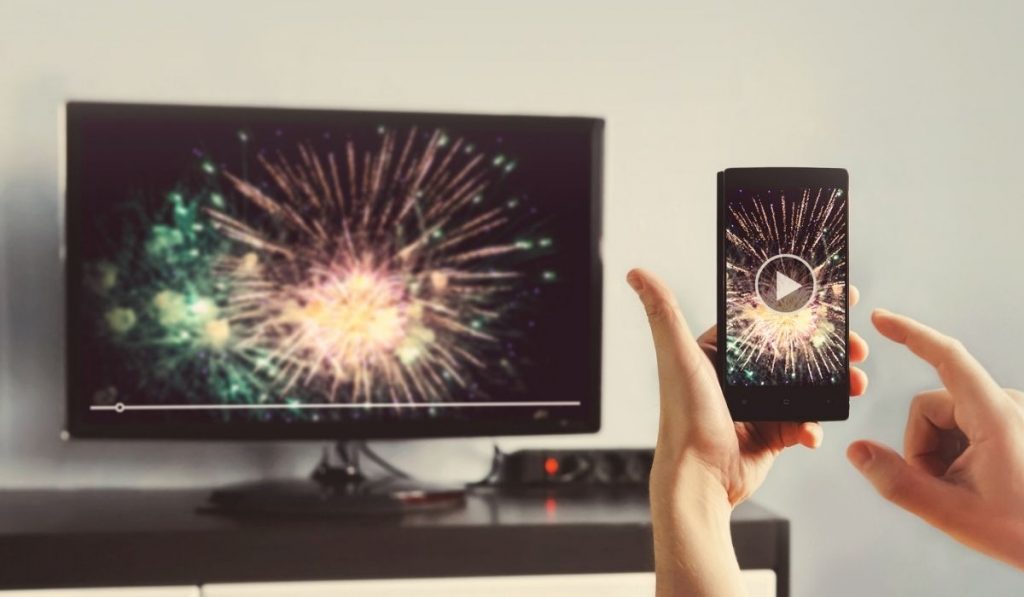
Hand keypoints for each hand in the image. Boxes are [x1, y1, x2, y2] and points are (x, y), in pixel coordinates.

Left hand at [627, 268, 868, 595]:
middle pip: (794, 351)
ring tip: (857, 382)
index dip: (799, 306)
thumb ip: (663, 312)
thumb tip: (637, 273)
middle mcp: (739, 377)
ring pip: (808, 385)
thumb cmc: (684, 417)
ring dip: (836, 382)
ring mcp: (758, 406)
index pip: (765, 319)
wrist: (699, 478)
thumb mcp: (678, 356)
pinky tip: (814, 431)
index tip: (834, 294)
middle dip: (829, 346)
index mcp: (719, 353)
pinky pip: (805, 423)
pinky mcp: (772, 435)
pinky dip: (816, 426)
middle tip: (857, 345)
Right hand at [848, 309, 1023, 568]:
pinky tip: (974, 481)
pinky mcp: (1009, 426)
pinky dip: (954, 453)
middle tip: (943, 487)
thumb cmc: (1022, 530)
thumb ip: (897, 482)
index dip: (910, 334)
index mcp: (995, 415)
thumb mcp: (952, 512)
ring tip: (963, 488)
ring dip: (938, 453)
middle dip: (923, 447)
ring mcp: (1008, 415)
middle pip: (931, 406)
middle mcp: (1005, 406)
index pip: (947, 357)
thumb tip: (858, 452)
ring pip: (943, 419)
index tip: (881, 318)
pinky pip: (961, 427)